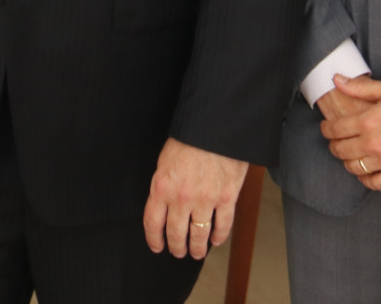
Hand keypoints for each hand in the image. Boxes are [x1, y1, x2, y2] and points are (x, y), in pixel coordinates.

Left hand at [143, 138, 248, 260]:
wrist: (215, 127)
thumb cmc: (188, 139)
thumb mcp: (164, 160)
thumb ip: (163, 185)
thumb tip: (163, 205)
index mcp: (162, 187)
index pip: (153, 223)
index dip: (154, 239)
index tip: (157, 247)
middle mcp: (181, 198)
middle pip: (176, 233)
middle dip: (176, 247)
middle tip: (178, 252)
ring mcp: (205, 200)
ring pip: (199, 234)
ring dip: (197, 248)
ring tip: (196, 253)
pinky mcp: (227, 198)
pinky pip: (222, 225)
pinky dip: (219, 237)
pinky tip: (215, 240)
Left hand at [320, 73, 380, 193]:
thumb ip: (360, 87)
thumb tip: (336, 80)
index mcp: (368, 121)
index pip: (334, 129)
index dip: (326, 129)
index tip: (326, 128)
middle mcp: (374, 144)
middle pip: (341, 151)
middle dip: (334, 146)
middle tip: (335, 143)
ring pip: (355, 168)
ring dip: (349, 162)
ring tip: (350, 157)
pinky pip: (376, 184)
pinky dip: (367, 179)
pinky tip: (367, 172)